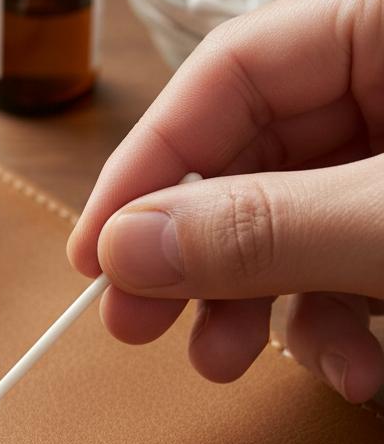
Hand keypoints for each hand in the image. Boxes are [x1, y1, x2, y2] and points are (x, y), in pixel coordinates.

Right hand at [67, 0, 383, 403]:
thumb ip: (267, 228)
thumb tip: (125, 249)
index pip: (227, 74)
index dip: (147, 165)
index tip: (94, 253)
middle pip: (249, 159)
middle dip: (193, 257)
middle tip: (134, 325)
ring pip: (293, 224)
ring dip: (255, 306)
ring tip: (227, 363)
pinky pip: (350, 262)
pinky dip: (336, 323)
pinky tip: (351, 369)